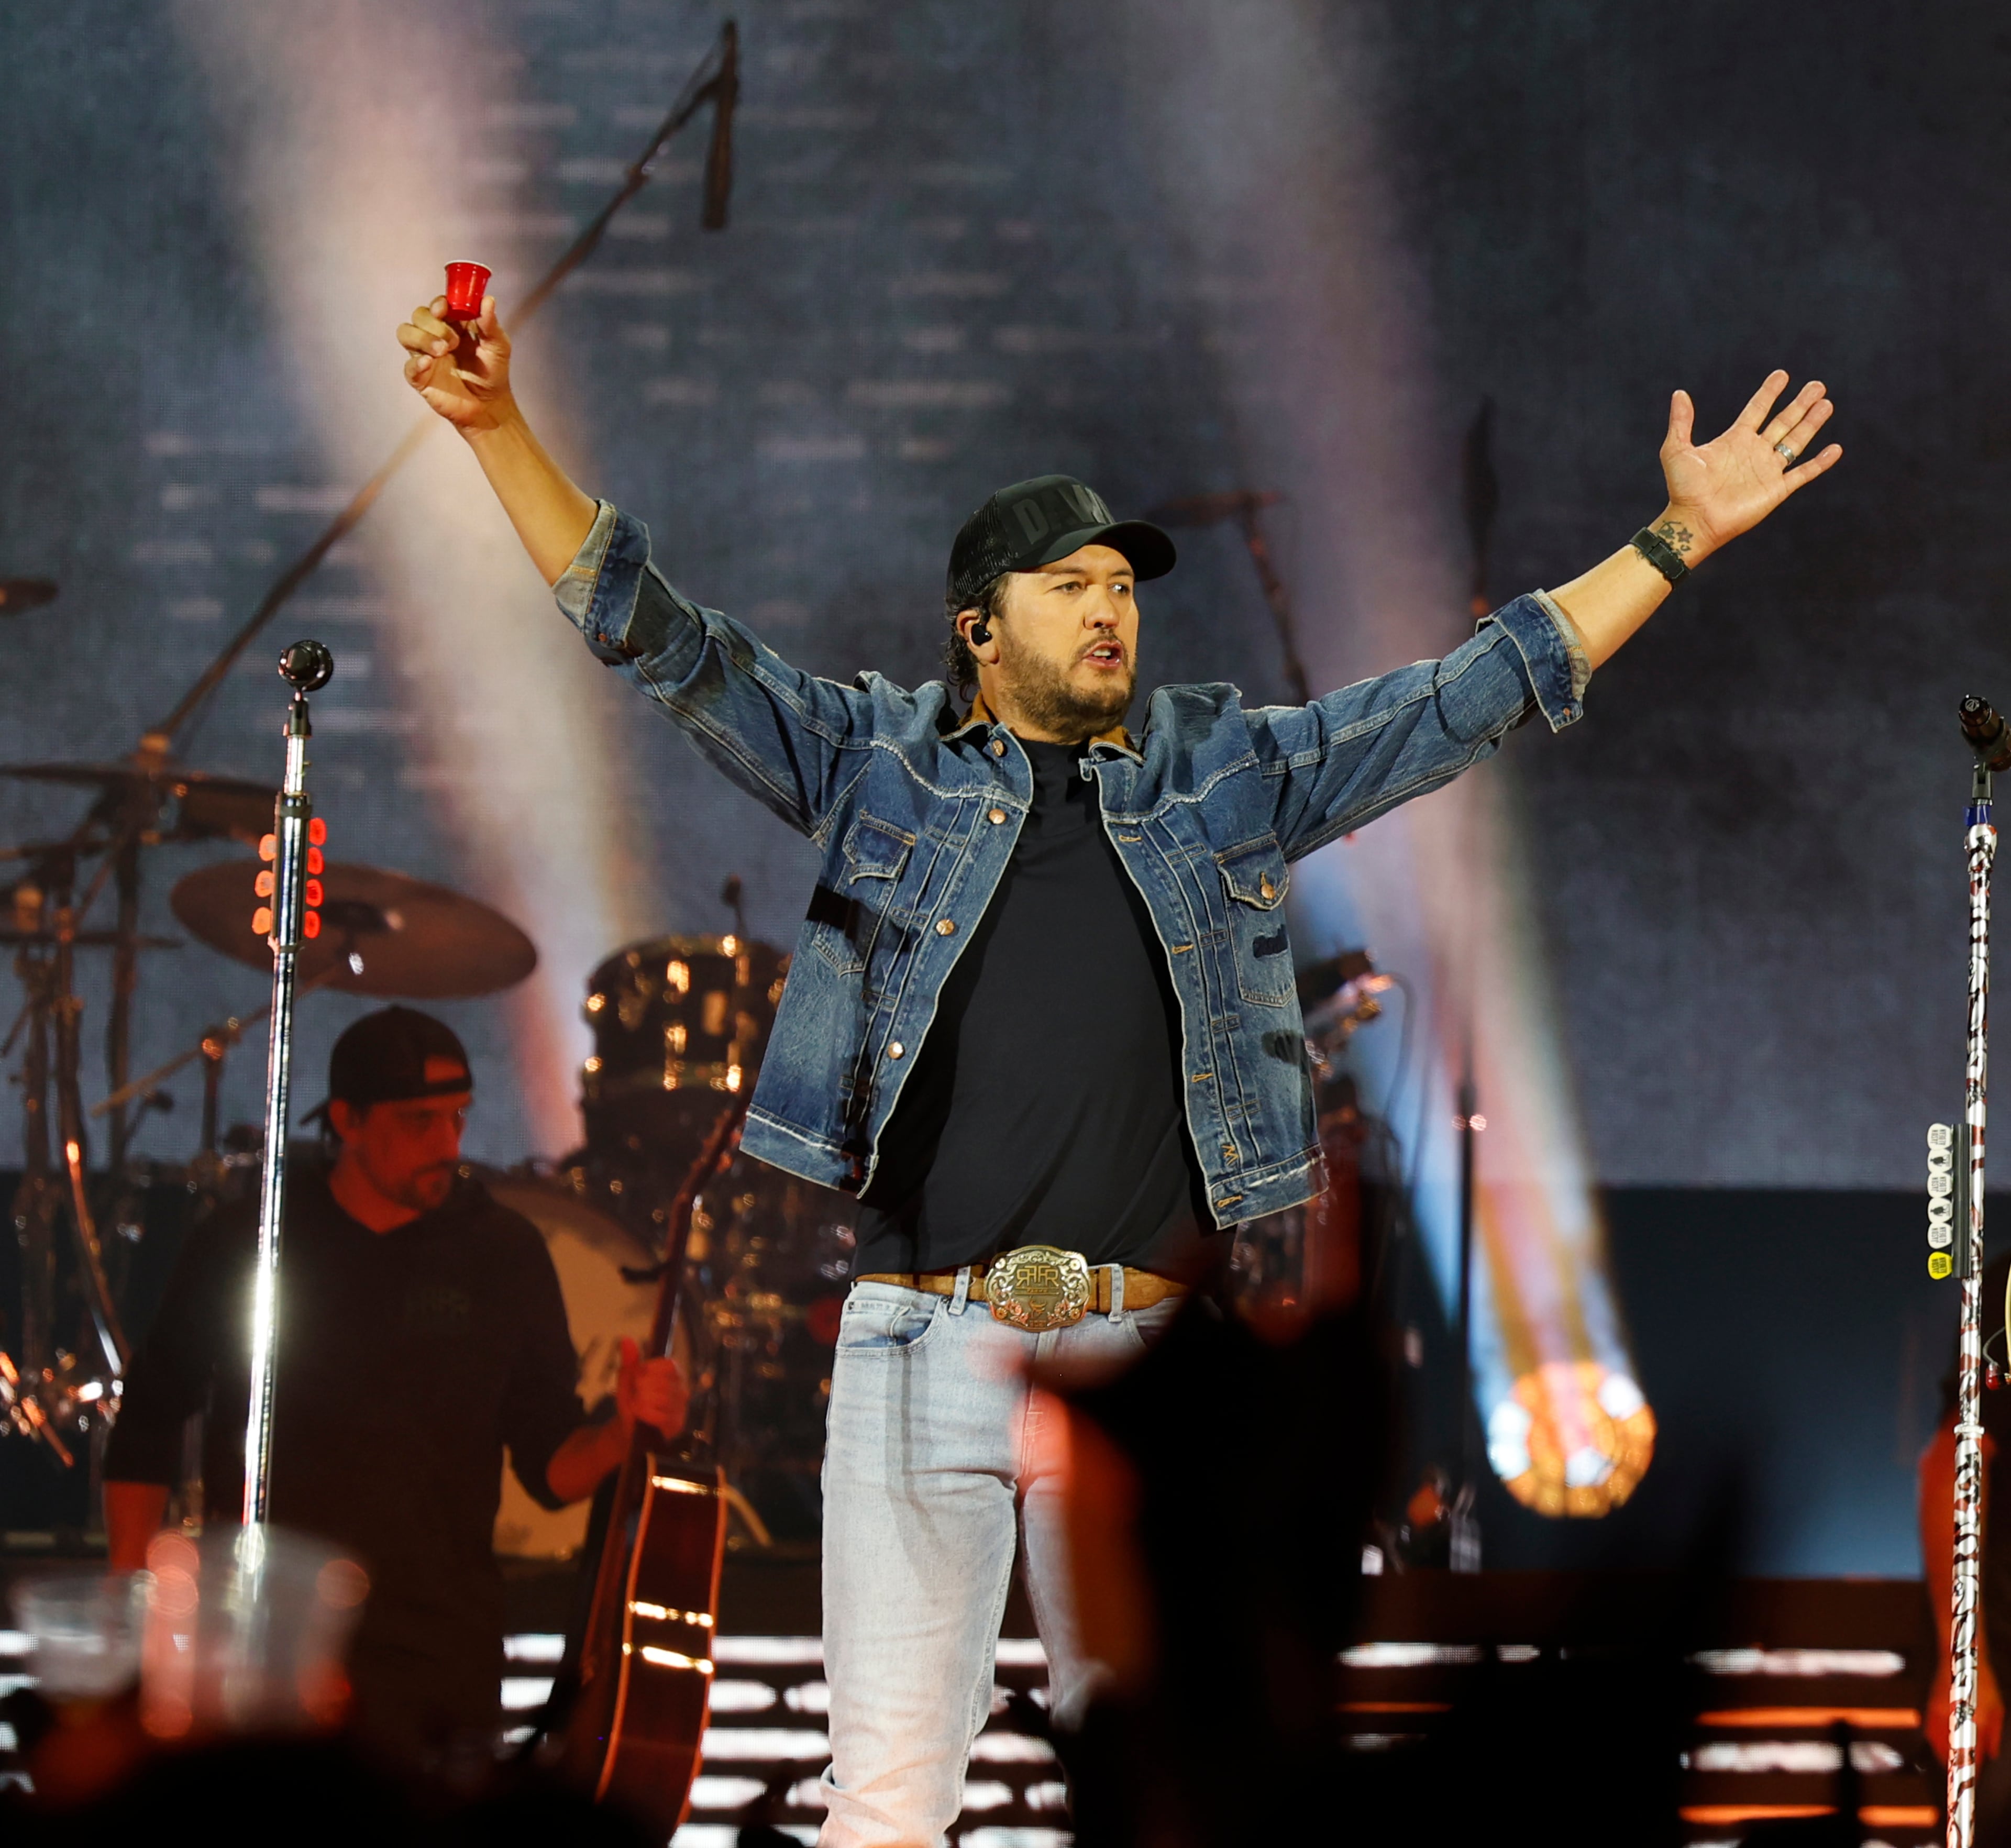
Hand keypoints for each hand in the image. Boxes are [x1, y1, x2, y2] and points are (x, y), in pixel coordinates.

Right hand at [396, 293, 514, 433]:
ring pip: (406, 334)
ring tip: (443, 350)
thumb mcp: (498, 346)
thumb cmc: (493, 372)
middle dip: (434, 323)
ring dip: (422, 338)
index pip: (437, 305)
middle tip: (453, 341)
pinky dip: (415, 363)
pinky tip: (428, 363)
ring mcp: (426, 356)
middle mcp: (435, 336)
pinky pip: (408, 367)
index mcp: (453, 324)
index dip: (438, 303)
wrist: (490, 405)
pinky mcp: (421, 378)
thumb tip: (488, 299)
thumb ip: (490, 324)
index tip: (445, 307)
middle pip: (419, 316)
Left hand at [616, 1336, 687, 1439]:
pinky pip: (661, 1416)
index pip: (670, 1365)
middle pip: (664, 1382)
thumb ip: (629, 1360)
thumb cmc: (631, 1400)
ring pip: (662, 1399)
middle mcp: (682, 1390)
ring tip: (636, 1405)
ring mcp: (681, 1408)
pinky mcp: (677, 1425)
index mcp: (674, 1375)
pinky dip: (645, 1414)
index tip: (637, 1376)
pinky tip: (640, 1415)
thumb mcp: (626, 1379)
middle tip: (635, 1394)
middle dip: (642, 1388)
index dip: (651, 1369)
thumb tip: (625, 1339)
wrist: (628, 1429)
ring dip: (642, 1402)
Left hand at [1653, 370, 1841, 565]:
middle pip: (1783, 421)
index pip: (1757, 409)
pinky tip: (1836, 448)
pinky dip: (1820, 463)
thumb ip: (1680, 422)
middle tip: (1817, 386)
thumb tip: (1679, 393)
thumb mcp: (1676, 450)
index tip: (1782, 374)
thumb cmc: (1682, 489)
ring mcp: (1767, 470)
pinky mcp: (1777, 490)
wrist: (1693, 520)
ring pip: (1796, 441)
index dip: (1769, 392)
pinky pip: (1803, 473)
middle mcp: (1754, 452)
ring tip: (1827, 404)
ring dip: (1812, 423)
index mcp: (1734, 440)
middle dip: (1800, 404)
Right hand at [1928, 1658, 2005, 1764]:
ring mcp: (1939, 1712)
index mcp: (1973, 1721)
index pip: (1971, 1752)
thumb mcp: (1997, 1709)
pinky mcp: (1931, 1707)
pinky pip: (1929, 1730)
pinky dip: (1934, 1740)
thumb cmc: (1981, 1682)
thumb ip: (1994, 1734)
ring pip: (1936, 1742)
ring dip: (1942, 1753)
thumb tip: (1991, 1752)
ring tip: (1949, 1759)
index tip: (1973, 1774)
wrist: (1962, 1661)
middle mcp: (1953, 1718)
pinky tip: (1939, 1742)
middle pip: (1949, 1750)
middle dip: (1954, 1763)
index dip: (1972, 1767)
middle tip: (1961, 1769)